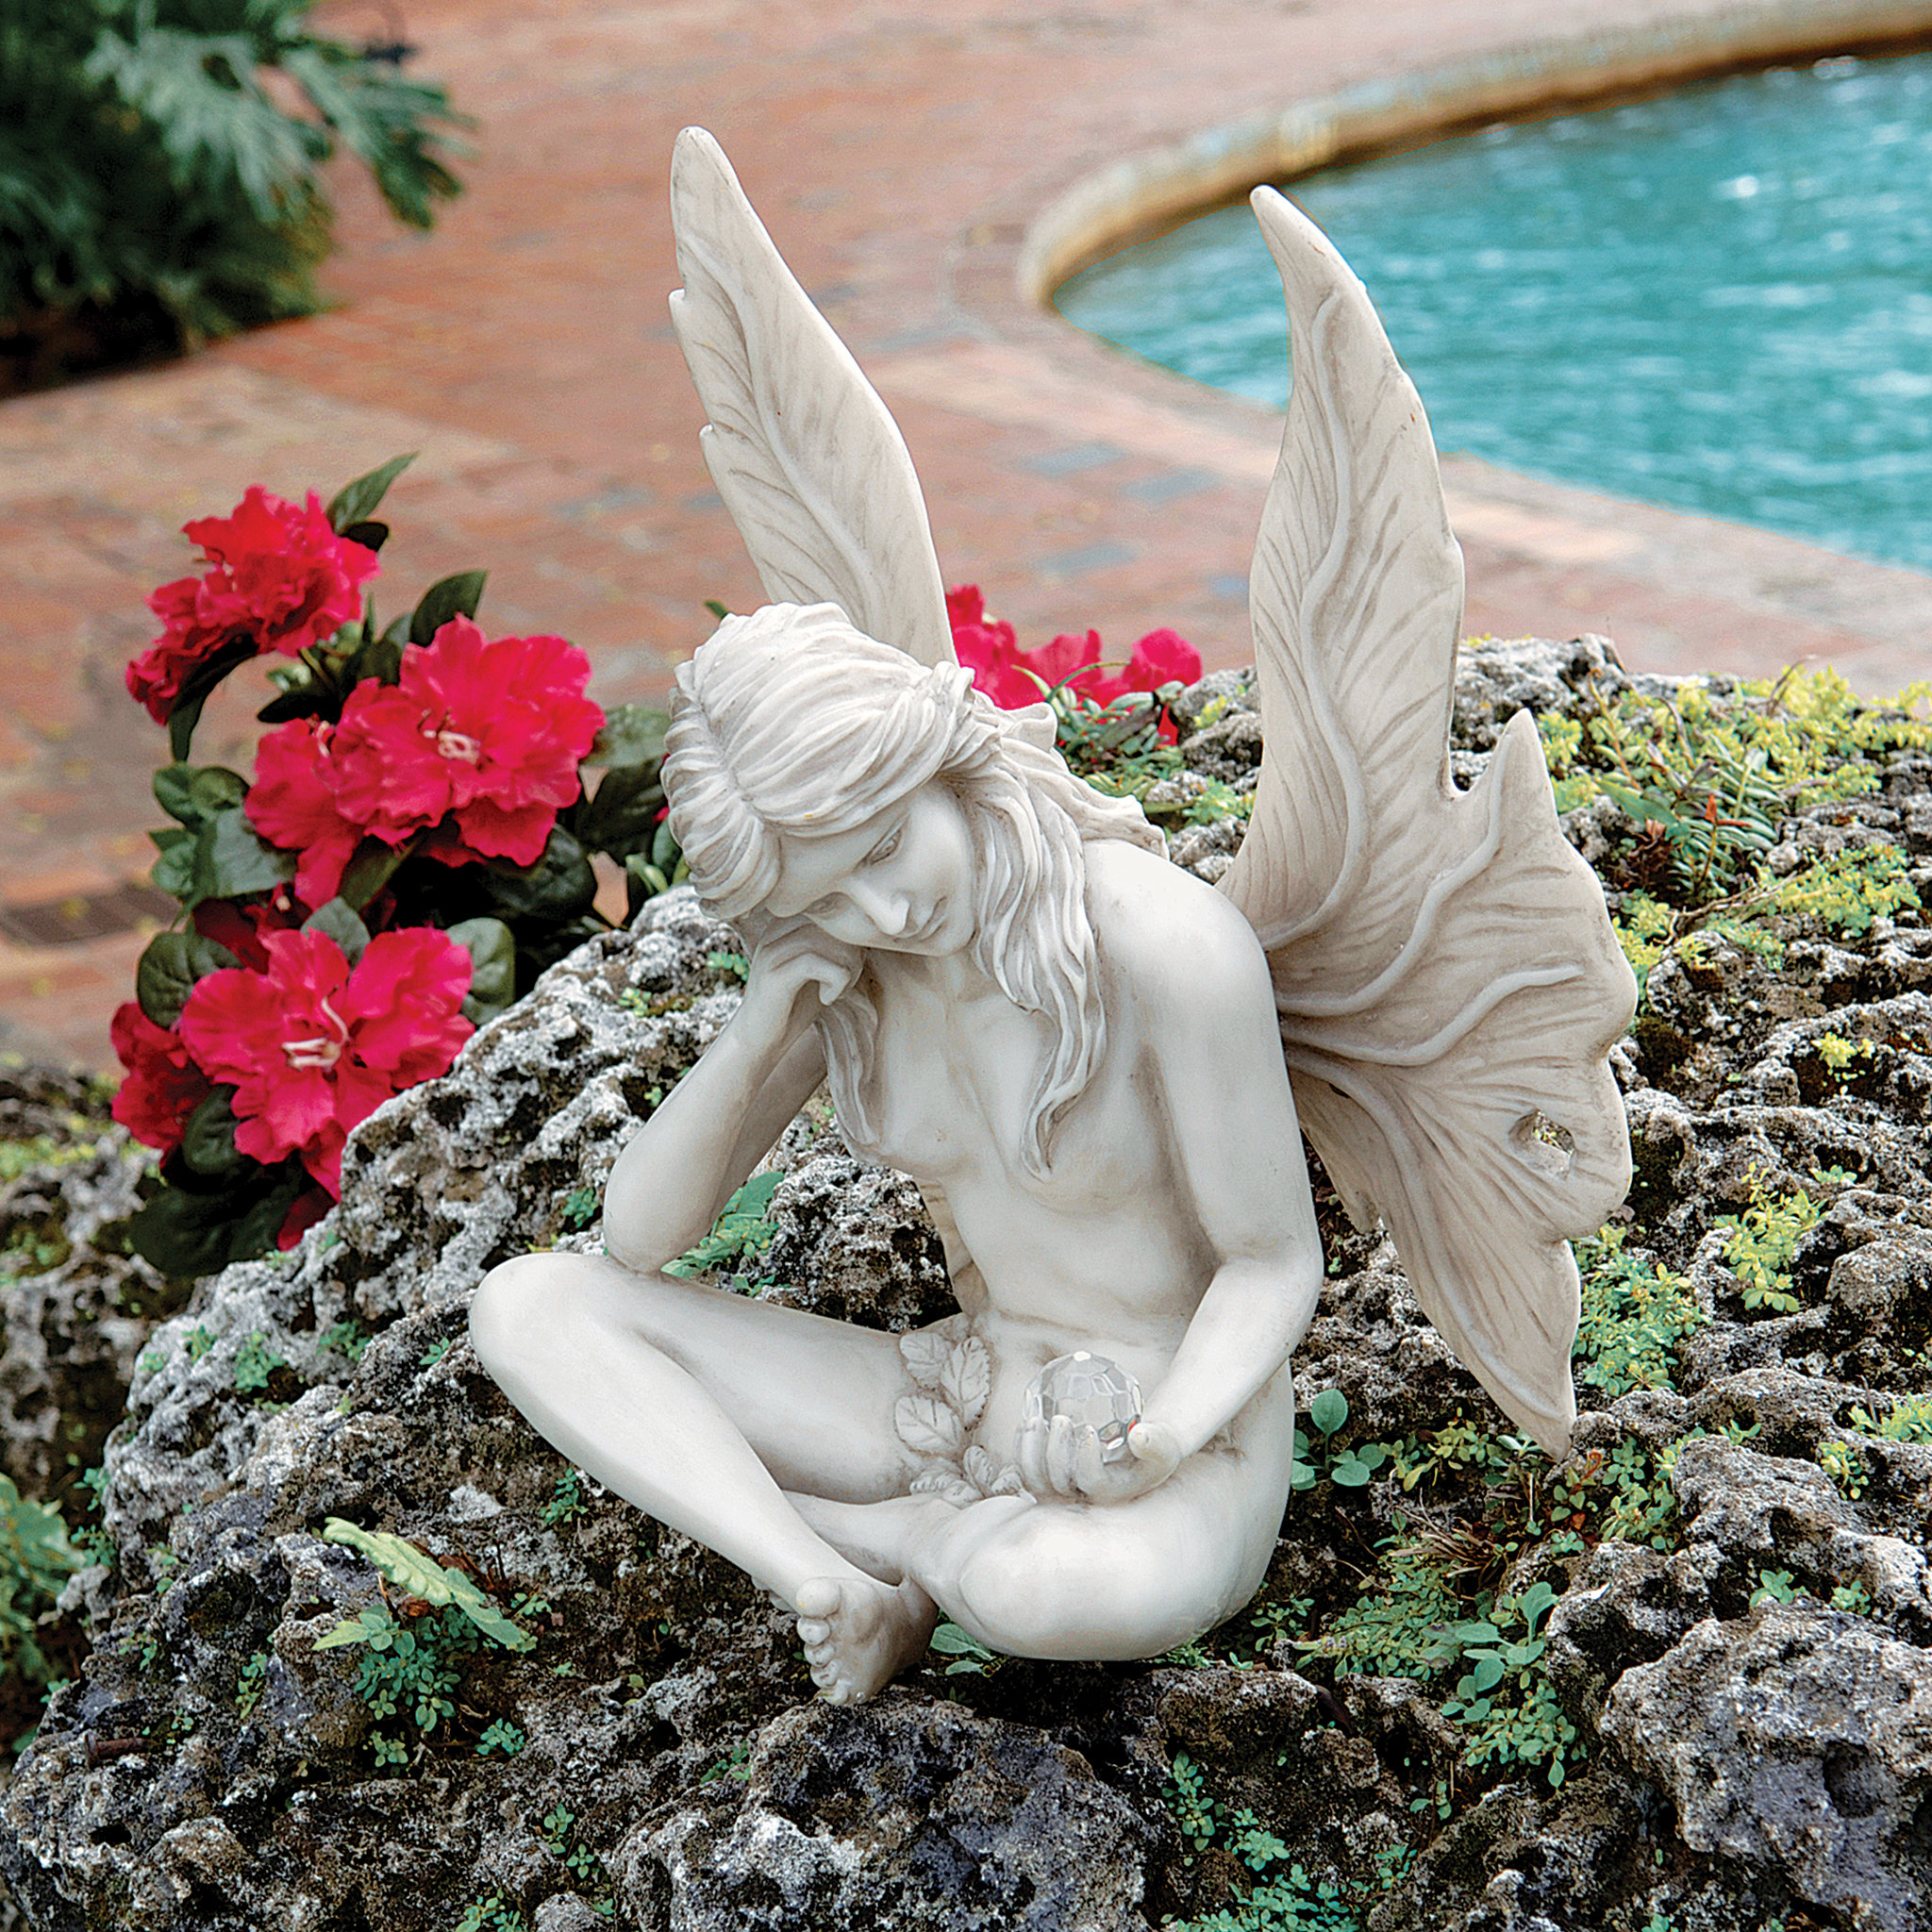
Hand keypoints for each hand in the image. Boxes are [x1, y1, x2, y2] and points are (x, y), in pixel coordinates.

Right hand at [739, 920, 864, 1035]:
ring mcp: (772, 952)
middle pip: (832, 922)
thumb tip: (870, 932)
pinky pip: (817, 963)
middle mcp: (775, 932)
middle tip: (848, 980)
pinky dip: (835, 981)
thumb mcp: (819, 970)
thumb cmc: (794, 1004)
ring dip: (847, 968)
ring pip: (828, 940)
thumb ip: (836, 948)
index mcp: (785, 925)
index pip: (831, 911)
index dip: (852, 937)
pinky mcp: (774, 975)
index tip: (851, 965)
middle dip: (853, 952)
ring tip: (840, 990)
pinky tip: (828, 998)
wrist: (760, 1039)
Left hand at [1016, 1413, 1182, 1505]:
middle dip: (1054, 1451)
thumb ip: (1156, 1441)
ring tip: (1036, 1418)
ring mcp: (1064, 1487)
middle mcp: (1084, 1496)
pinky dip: (1022, 1447)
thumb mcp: (1163, 1444)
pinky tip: (1026, 1422)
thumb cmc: (1154, 1448)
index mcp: (1111, 1493)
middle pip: (1057, 1483)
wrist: (1139, 1452)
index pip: (1092, 1482)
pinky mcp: (1050, 1476)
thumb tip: (1138, 1437)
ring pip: (1034, 1478)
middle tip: (1060, 1419)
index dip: (1085, 1458)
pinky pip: (1026, 1468)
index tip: (1089, 1430)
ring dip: (1030, 1449)